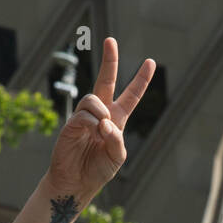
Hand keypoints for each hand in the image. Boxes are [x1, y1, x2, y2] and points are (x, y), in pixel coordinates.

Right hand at [45, 37, 154, 206]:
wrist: (76, 182)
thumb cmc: (98, 170)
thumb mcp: (117, 156)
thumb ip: (117, 139)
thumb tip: (104, 122)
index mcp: (116, 120)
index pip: (131, 96)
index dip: (141, 80)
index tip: (151, 62)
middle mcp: (100, 114)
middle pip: (106, 81)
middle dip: (110, 61)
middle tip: (111, 40)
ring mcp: (85, 116)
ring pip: (94, 98)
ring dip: (101, 112)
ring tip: (100, 130)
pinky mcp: (71, 123)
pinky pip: (84, 114)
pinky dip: (91, 123)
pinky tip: (92, 133)